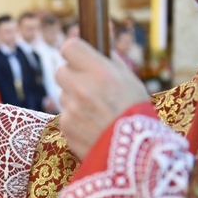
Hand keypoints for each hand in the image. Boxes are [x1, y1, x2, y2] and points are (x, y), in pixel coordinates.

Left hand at [56, 38, 148, 158]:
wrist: (136, 154)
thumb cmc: (137, 112)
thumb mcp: (130, 80)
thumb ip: (110, 61)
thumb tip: (98, 43)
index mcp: (100, 72)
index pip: (69, 47)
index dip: (74, 52)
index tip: (79, 57)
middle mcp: (81, 88)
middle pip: (60, 71)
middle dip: (72, 76)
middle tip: (89, 85)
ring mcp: (70, 109)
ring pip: (63, 94)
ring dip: (74, 99)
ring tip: (97, 111)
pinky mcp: (65, 127)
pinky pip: (65, 115)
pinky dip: (75, 118)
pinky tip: (92, 125)